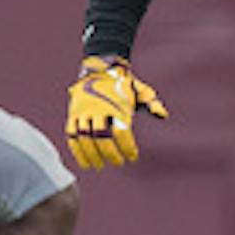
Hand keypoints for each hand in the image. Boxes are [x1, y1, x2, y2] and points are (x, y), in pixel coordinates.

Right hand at [65, 55, 168, 169]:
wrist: (99, 68)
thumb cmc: (123, 84)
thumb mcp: (140, 89)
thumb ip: (151, 102)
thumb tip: (163, 114)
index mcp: (117, 105)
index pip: (122, 131)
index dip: (127, 146)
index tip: (133, 157)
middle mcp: (99, 108)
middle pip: (102, 137)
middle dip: (110, 153)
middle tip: (117, 163)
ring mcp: (84, 111)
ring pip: (85, 137)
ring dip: (92, 155)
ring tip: (99, 166)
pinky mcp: (73, 114)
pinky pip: (71, 134)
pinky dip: (77, 150)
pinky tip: (85, 162)